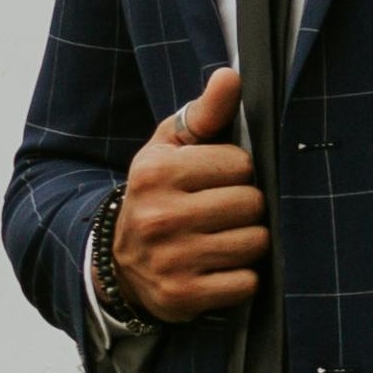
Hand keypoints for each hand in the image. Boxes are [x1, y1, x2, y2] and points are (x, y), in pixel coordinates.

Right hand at [111, 68, 267, 324]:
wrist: (117, 261)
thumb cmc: (157, 193)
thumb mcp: (170, 148)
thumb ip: (205, 112)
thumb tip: (231, 76)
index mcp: (158, 173)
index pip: (240, 164)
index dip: (238, 172)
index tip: (219, 180)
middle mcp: (160, 217)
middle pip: (252, 204)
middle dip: (247, 207)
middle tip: (224, 212)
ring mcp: (171, 260)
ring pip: (255, 243)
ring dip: (249, 242)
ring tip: (224, 238)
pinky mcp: (183, 296)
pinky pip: (246, 283)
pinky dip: (241, 278)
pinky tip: (220, 268)